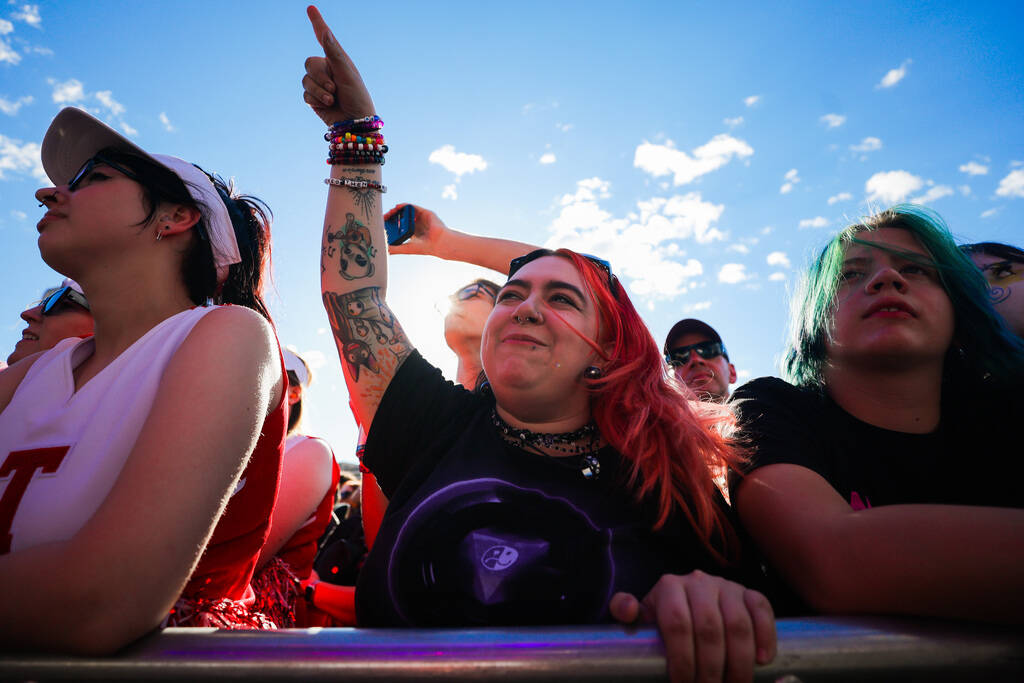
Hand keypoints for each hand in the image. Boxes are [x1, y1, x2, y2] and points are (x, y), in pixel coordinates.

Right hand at [302, 5, 375, 125]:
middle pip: (309, 63)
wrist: (355, 124)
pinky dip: (316, 100)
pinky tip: (327, 106)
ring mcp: (319, 84)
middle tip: (335, 88)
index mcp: (338, 60)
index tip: (311, 8)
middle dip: (320, 76)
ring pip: (305, 80)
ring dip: (320, 91)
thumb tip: (325, 33)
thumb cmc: (357, 97)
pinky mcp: (313, 99)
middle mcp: (327, 70)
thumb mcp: (348, 74)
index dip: (317, 23)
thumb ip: (334, 53)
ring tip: (333, 99)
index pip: (324, 38)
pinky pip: (306, 94)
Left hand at [385, 203, 448, 255]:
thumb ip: (395, 249)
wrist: (438, 243)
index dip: (391, 223)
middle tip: (384, 217)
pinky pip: (413, 206)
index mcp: (412, 232)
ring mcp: (421, 218)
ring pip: (406, 211)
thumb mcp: (406, 248)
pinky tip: (398, 207)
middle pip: (402, 217)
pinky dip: (405, 205)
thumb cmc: (425, 247)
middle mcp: (416, 224)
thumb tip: (383, 249)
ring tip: (390, 212)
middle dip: (392, 216)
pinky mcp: (425, 213)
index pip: (399, 226)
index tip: (382, 223)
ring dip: (397, 210)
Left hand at [609, 571, 775, 682]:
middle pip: (709, 628)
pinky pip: (762, 610)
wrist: (689, 601)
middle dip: (710, 668)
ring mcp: (727, 586)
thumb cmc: (663, 618)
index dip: (682, 658)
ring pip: (738, 624)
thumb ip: (626, 611)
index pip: (677, 623)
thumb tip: (627, 610)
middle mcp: (699, 582)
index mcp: (669, 587)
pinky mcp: (750, 593)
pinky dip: (766, 636)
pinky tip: (761, 662)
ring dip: (738, 662)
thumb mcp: (643, 616)